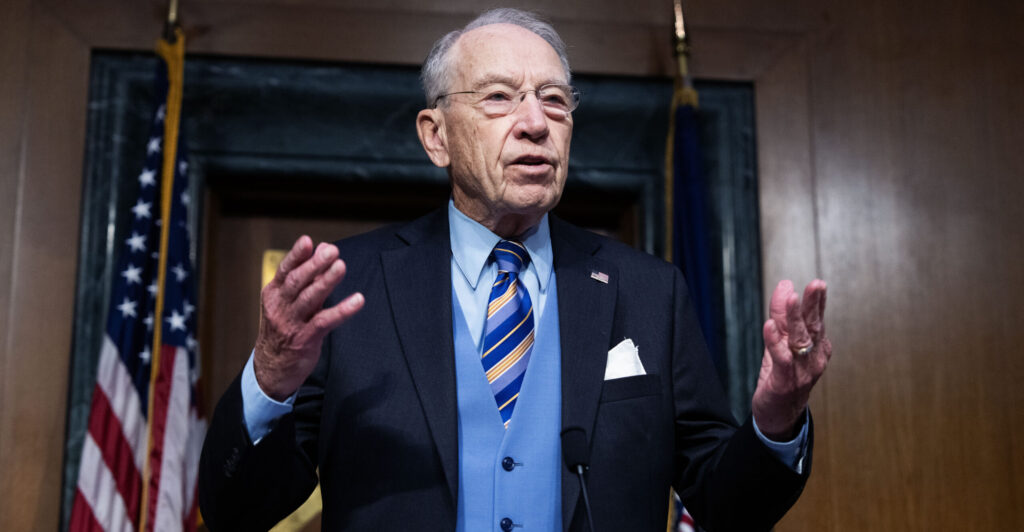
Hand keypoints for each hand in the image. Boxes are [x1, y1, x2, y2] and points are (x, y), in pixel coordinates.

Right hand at [253, 236, 363, 399]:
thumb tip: (321, 248)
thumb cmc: (284, 329)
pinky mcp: (305, 339)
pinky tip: (357, 300)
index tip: (308, 241)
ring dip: (326, 282)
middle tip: (332, 251)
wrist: (271, 368)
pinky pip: (324, 322)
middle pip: (297, 282)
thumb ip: (306, 277)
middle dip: (314, 265)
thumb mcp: (288, 302)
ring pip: (309, 299)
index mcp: (274, 294)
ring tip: (341, 267)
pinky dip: (342, 310)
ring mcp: (291, 324)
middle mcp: (280, 307)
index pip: (285, 271)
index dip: (296, 255)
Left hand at [751, 279, 831, 440]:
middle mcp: (813, 359)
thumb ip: (781, 316)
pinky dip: (774, 342)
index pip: (817, 320)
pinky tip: (768, 326)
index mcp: (816, 348)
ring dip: (794, 319)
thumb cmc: (782, 376)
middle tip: (815, 285)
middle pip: (813, 328)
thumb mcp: (780, 342)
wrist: (778, 415)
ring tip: (791, 299)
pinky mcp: (784, 382)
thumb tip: (785, 285)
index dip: (817, 302)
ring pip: (799, 341)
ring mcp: (801, 371)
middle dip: (814, 305)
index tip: (817, 284)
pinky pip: (781, 360)